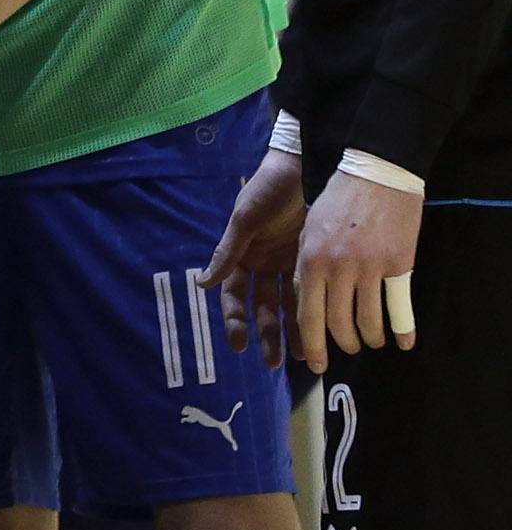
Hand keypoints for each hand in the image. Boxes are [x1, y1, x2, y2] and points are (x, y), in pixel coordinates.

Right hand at [208, 149, 306, 366]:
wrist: (306, 166)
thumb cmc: (267, 190)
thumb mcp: (244, 219)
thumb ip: (228, 252)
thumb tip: (204, 285)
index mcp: (241, 256)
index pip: (234, 295)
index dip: (235, 320)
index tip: (240, 345)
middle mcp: (263, 265)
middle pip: (262, 307)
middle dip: (266, 334)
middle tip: (272, 362)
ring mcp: (288, 264)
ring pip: (290, 304)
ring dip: (294, 329)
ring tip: (303, 355)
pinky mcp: (312, 260)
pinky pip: (313, 290)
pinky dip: (316, 310)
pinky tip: (324, 329)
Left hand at [293, 168, 422, 371]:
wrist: (375, 174)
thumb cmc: (336, 200)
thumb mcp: (308, 230)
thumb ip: (307, 265)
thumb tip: (306, 298)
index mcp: (310, 260)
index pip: (307, 313)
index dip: (311, 343)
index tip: (314, 363)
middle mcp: (337, 269)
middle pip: (337, 323)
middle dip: (342, 344)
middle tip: (348, 349)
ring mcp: (369, 268)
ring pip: (367, 320)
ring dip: (370, 338)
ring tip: (372, 341)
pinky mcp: (397, 265)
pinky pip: (398, 306)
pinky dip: (402, 329)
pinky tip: (404, 342)